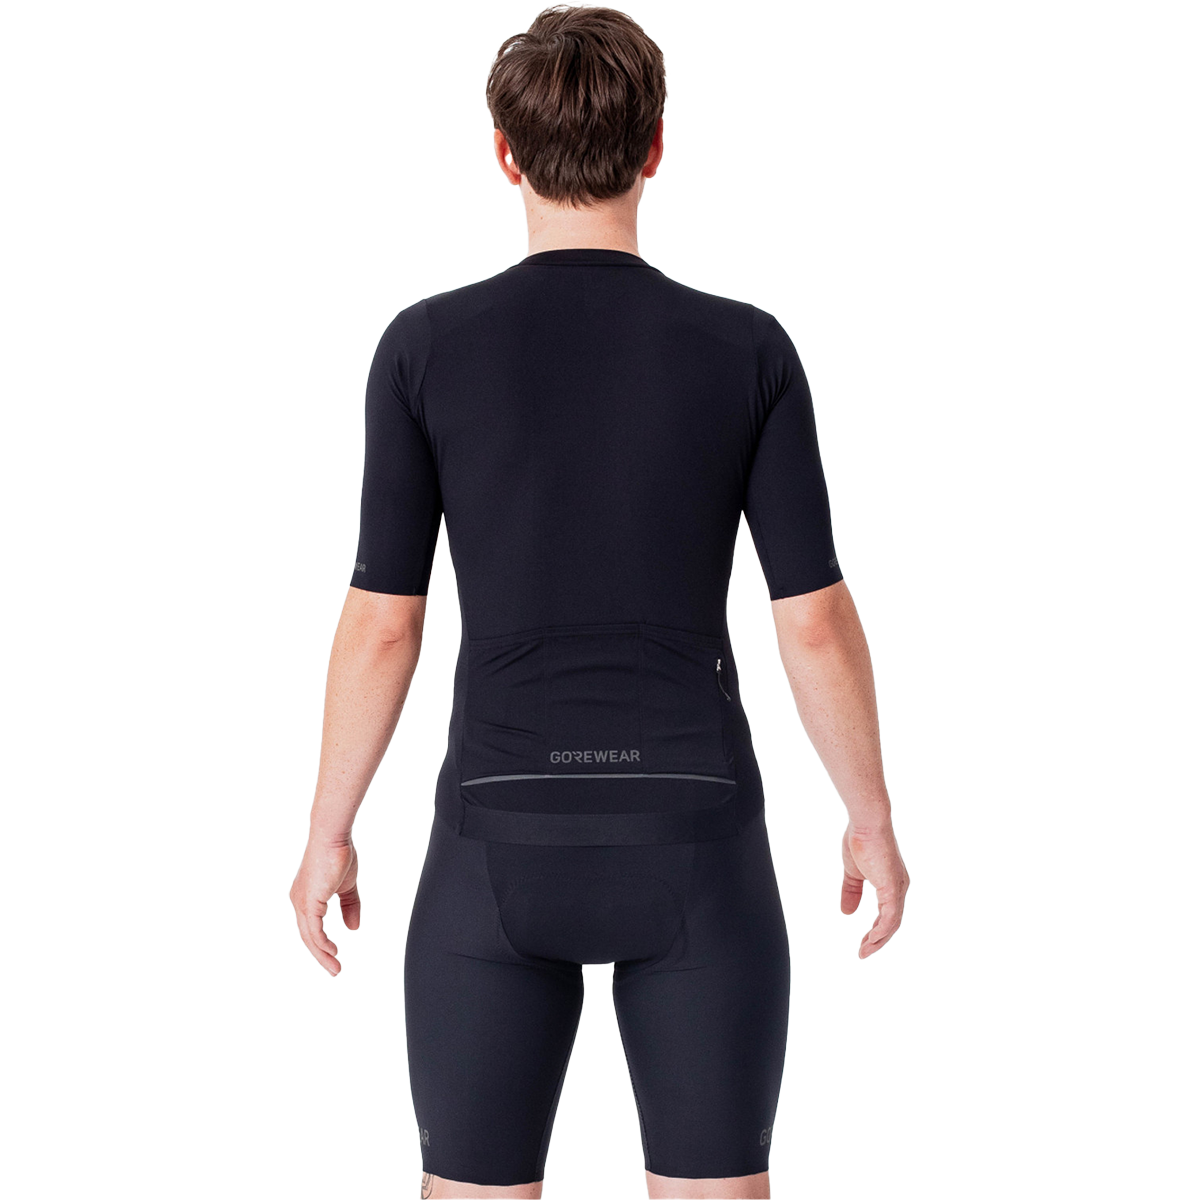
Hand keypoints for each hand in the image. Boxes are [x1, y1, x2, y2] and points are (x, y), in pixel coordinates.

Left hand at [289, 836, 360, 975]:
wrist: (333, 836)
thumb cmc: (338, 854)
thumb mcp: (346, 886)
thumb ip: (349, 907)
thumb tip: (353, 928)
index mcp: (306, 896)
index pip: (311, 927)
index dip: (321, 944)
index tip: (334, 956)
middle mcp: (299, 901)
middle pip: (308, 936)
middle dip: (321, 955)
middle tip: (334, 969)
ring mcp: (302, 902)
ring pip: (310, 937)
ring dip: (322, 954)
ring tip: (335, 967)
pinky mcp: (308, 901)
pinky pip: (314, 930)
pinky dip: (321, 943)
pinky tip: (331, 951)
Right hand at [841, 822, 909, 959]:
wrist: (866, 823)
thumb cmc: (861, 840)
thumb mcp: (853, 872)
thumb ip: (852, 891)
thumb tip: (847, 912)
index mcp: (891, 884)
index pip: (887, 915)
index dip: (876, 931)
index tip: (864, 943)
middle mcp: (899, 888)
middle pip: (891, 923)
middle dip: (877, 941)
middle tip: (863, 953)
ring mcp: (898, 888)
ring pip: (892, 923)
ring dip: (878, 940)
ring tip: (864, 951)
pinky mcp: (893, 887)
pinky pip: (890, 916)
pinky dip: (882, 930)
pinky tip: (872, 939)